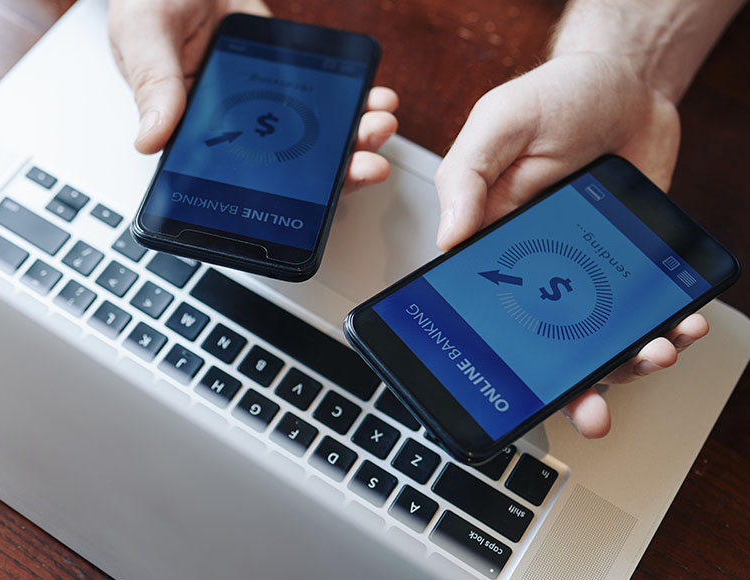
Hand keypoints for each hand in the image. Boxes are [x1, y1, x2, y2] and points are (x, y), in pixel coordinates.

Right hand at [108, 0, 398, 189]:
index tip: (310, 205)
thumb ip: (153, 84)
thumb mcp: (144, 36)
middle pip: (285, 169)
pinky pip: (322, 95)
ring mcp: (261, 102)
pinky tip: (371, 95)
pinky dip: (350, 100)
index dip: (273, 202)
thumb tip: (151, 139)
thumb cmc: (151, 2)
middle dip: (332, 173)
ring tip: (377, 124)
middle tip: (366, 165)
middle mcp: (229, 125)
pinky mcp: (284, 74)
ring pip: (311, 137)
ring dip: (350, 138)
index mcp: (188, 131)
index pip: (231, 183)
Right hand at [433, 52, 707, 437]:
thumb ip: (466, 176)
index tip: (511, 393)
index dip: (498, 360)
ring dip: (630, 361)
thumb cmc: (554, 97)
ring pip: (606, 336)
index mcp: (494, 244)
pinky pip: (650, 307)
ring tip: (652, 355)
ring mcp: (590, 271)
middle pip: (548, 345)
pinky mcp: (633, 265)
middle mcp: (540, 269)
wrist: (627, 83)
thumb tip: (448, 240)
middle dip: (573, 389)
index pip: (487, 315)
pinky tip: (682, 323)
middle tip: (591, 413)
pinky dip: (670, 324)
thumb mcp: (497, 124)